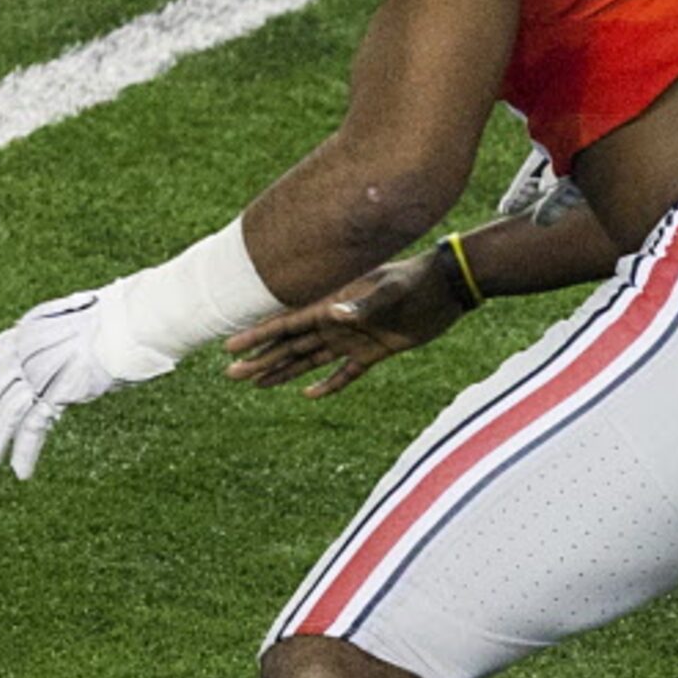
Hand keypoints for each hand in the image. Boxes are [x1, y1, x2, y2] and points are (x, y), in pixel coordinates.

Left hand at [0, 290, 174, 479]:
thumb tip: (57, 363)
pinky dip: (24, 451)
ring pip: (7, 411)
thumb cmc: (114, 325)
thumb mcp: (74, 329)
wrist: (127, 326)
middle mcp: (28, 349)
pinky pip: (31, 427)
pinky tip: (21, 470)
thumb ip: (55, 346)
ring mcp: (39, 371)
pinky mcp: (55, 393)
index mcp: (30, 330)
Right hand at [221, 253, 461, 394]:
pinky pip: (344, 373)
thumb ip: (363, 304)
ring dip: (283, 371)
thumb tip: (335, 315)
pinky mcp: (374, 351)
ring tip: (257, 384)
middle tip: (231, 374)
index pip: (286, 324)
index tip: (230, 347)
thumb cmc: (417, 282)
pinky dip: (327, 385)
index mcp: (332, 305)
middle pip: (289, 345)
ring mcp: (353, 337)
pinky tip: (308, 395)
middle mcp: (336, 322)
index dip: (258, 337)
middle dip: (260, 359)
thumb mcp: (391, 291)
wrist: (447, 287)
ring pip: (309, 359)